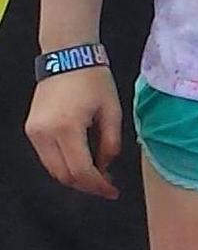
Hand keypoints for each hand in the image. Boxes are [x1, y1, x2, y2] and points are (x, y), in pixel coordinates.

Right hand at [26, 67, 123, 199]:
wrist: (67, 57)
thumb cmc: (93, 80)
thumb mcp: (112, 111)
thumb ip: (111, 142)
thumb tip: (106, 166)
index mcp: (67, 128)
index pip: (81, 170)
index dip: (98, 186)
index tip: (113, 191)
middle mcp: (44, 134)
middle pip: (63, 175)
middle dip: (86, 185)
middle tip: (107, 186)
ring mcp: (34, 132)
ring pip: (53, 169)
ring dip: (75, 177)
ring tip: (98, 176)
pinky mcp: (31, 130)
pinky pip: (47, 157)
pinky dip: (64, 165)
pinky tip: (83, 162)